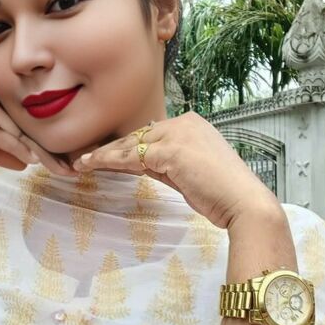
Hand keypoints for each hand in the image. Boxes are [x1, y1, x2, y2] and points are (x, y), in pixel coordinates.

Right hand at [0, 83, 70, 175]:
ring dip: (35, 148)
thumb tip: (26, 164)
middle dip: (49, 150)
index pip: (25, 131)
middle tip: (72, 169)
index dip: (46, 150)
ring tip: (56, 165)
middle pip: (25, 128)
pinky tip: (26, 155)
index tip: (66, 168)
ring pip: (12, 127)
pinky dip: (9, 142)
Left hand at [72, 110, 280, 229]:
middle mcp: (184, 123)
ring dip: (103, 154)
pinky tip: (92, 165)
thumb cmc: (220, 193)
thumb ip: (164, 164)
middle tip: (86, 158)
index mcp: (191, 124)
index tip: (106, 155)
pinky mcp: (170, 151)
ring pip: (130, 144)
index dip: (126, 146)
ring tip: (82, 163)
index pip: (150, 133)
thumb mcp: (188, 172)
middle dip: (111, 148)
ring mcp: (177, 134)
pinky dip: (108, 161)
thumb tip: (139, 164)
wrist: (242, 202)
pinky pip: (131, 156)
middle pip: (137, 135)